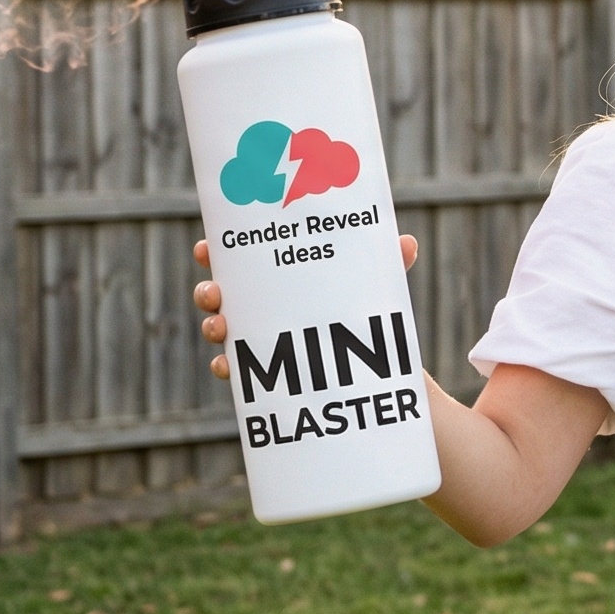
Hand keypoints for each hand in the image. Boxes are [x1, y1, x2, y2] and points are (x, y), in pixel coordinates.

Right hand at [194, 233, 419, 381]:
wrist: (374, 364)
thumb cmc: (362, 307)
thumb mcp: (373, 284)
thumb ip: (387, 263)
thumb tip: (407, 244)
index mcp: (278, 274)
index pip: (238, 258)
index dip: (216, 252)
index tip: (207, 248)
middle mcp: (260, 304)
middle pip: (219, 294)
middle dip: (207, 292)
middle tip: (214, 293)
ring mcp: (257, 337)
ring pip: (220, 330)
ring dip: (212, 327)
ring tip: (221, 328)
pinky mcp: (263, 369)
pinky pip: (234, 369)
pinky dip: (225, 366)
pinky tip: (227, 366)